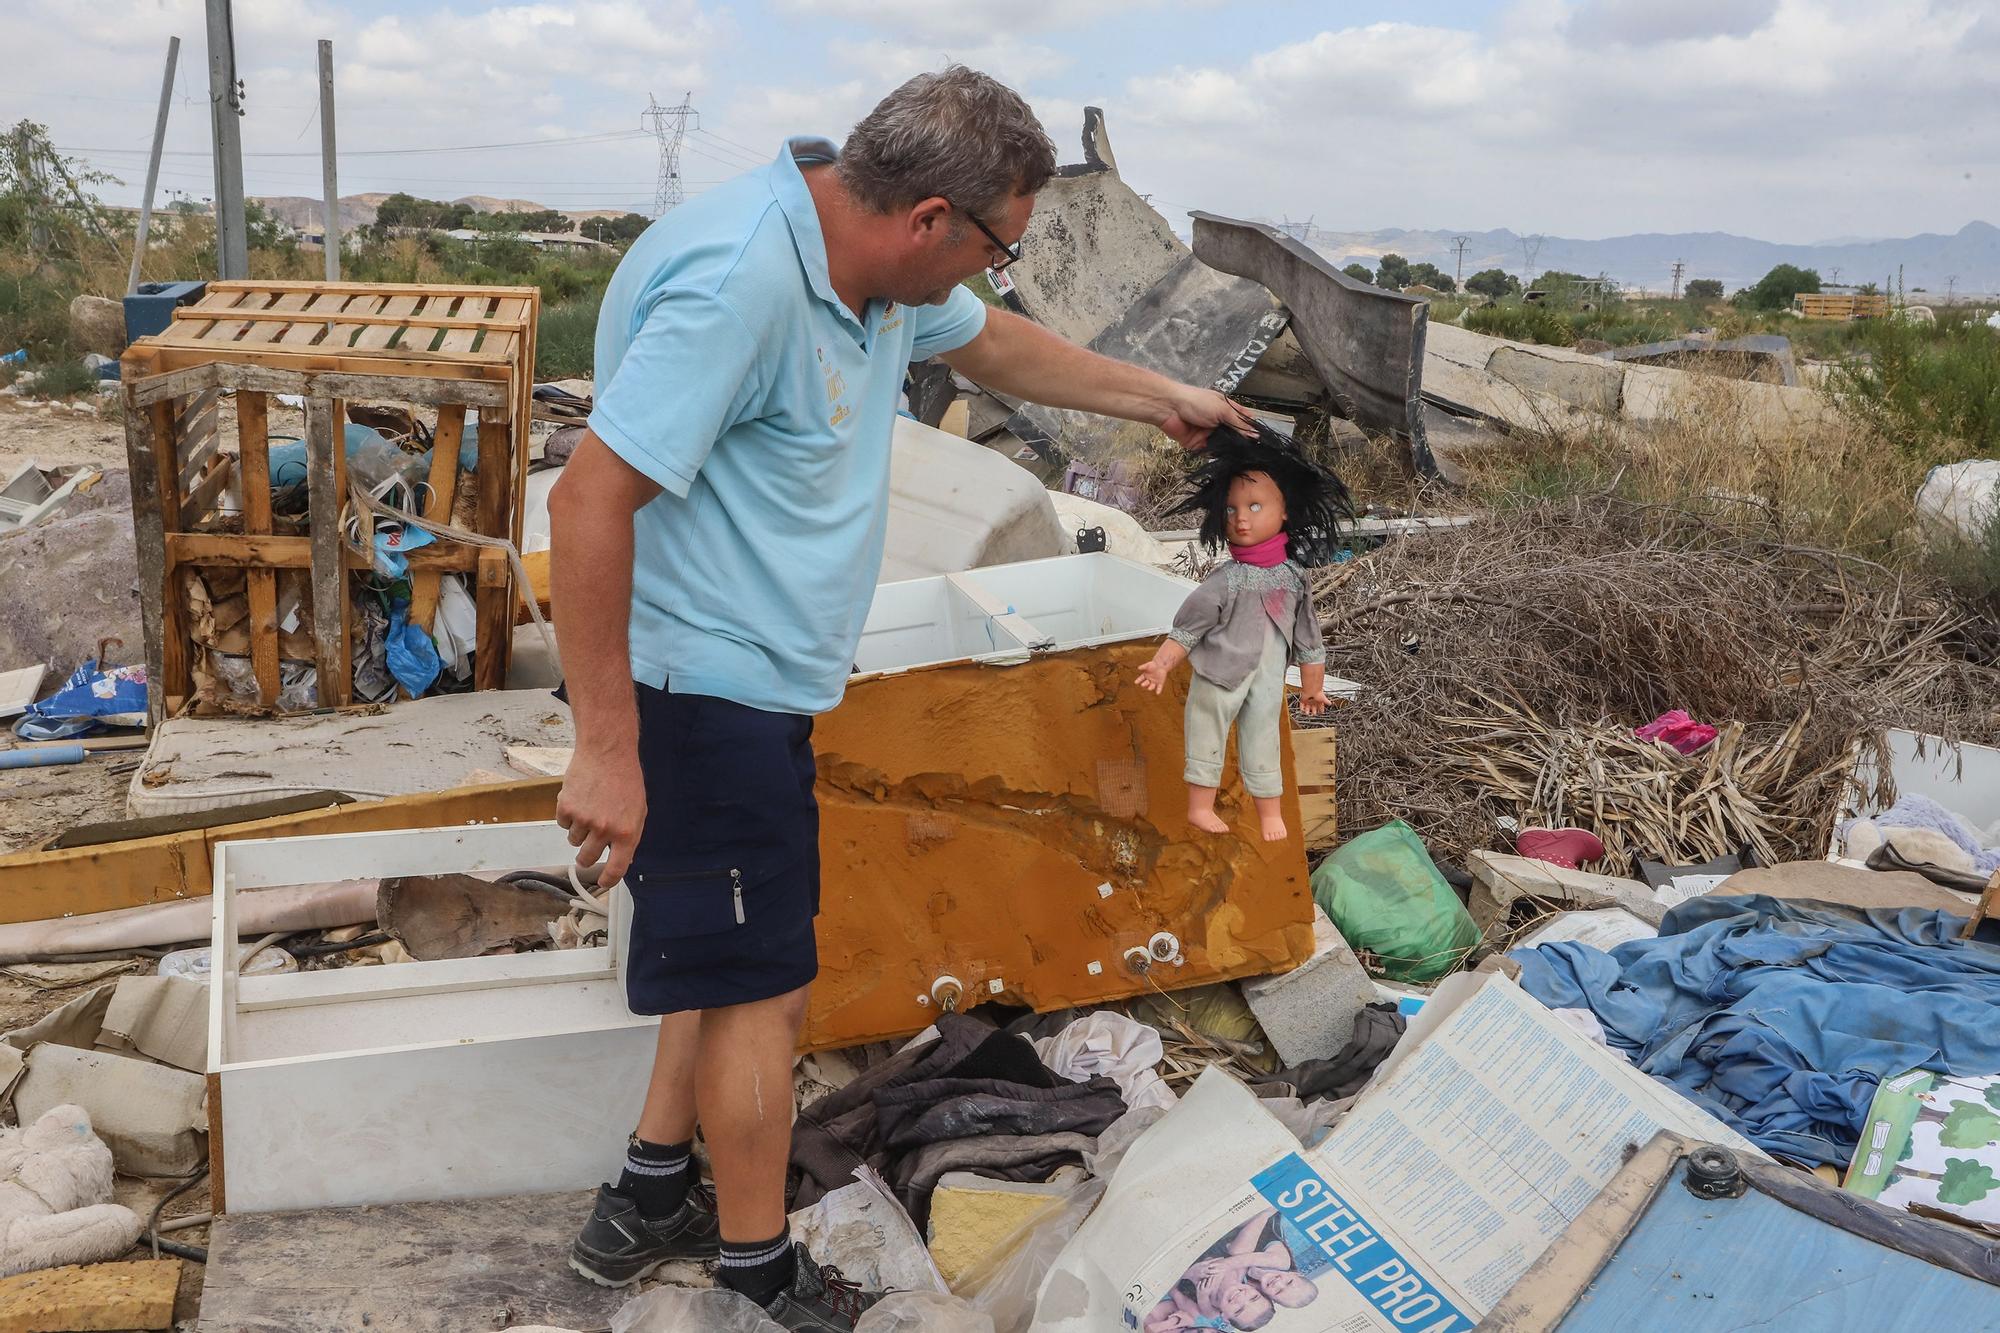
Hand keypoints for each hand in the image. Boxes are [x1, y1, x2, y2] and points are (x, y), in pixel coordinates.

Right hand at [555, 746, 646, 887]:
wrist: (607, 752)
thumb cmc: (625, 779)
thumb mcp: (638, 811)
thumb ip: (628, 836)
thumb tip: (621, 859)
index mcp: (627, 833)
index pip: (616, 869)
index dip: (607, 880)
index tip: (602, 883)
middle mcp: (605, 829)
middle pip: (587, 859)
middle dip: (586, 856)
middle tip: (589, 845)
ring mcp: (584, 820)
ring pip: (574, 841)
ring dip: (579, 831)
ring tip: (589, 809)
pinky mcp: (566, 808)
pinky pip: (563, 825)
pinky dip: (569, 816)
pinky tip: (580, 800)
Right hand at [1136, 657, 1171, 693]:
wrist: (1161, 665)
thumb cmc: (1153, 664)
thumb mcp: (1148, 665)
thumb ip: (1143, 666)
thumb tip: (1138, 668)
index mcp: (1145, 676)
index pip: (1140, 679)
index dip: (1138, 681)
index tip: (1135, 682)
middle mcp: (1149, 680)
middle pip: (1146, 683)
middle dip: (1144, 684)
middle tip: (1142, 685)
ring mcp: (1154, 682)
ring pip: (1152, 686)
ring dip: (1150, 688)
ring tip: (1149, 688)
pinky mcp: (1160, 683)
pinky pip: (1159, 687)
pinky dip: (1158, 690)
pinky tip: (1158, 693)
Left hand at [1158, 384, 1255, 450]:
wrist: (1169, 409)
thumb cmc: (1197, 402)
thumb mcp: (1222, 410)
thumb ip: (1238, 424)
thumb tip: (1255, 435)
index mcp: (1226, 409)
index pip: (1243, 419)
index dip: (1251, 428)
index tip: (1262, 440)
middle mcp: (1219, 421)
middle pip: (1235, 434)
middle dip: (1242, 443)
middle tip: (1255, 454)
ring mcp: (1209, 434)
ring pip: (1224, 445)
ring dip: (1231, 450)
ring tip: (1243, 459)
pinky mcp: (1199, 445)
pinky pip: (1211, 452)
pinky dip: (1217, 456)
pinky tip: (1227, 461)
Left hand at [1298, 687, 1328, 715]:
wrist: (1312, 690)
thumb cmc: (1318, 693)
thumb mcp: (1324, 698)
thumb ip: (1327, 701)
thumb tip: (1330, 703)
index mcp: (1318, 700)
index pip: (1320, 706)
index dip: (1320, 709)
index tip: (1320, 712)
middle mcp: (1313, 700)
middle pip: (1313, 707)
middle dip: (1313, 711)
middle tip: (1313, 714)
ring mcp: (1308, 700)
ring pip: (1307, 707)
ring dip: (1307, 710)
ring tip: (1307, 713)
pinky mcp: (1303, 699)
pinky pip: (1301, 705)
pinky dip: (1301, 708)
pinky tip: (1302, 710)